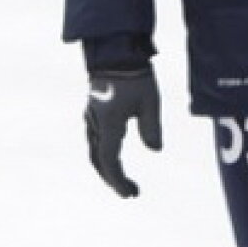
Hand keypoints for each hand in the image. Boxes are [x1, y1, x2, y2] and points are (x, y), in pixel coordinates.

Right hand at [85, 68, 161, 197]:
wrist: (115, 52)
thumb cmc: (136, 76)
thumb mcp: (150, 102)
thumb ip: (152, 127)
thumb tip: (156, 150)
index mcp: (108, 125)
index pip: (109, 162)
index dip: (118, 181)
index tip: (131, 194)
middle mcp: (95, 125)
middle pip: (99, 161)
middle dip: (112, 179)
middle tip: (130, 192)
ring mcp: (92, 118)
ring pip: (95, 152)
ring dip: (107, 168)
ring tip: (123, 180)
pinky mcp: (94, 111)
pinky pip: (95, 140)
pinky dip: (104, 154)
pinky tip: (115, 155)